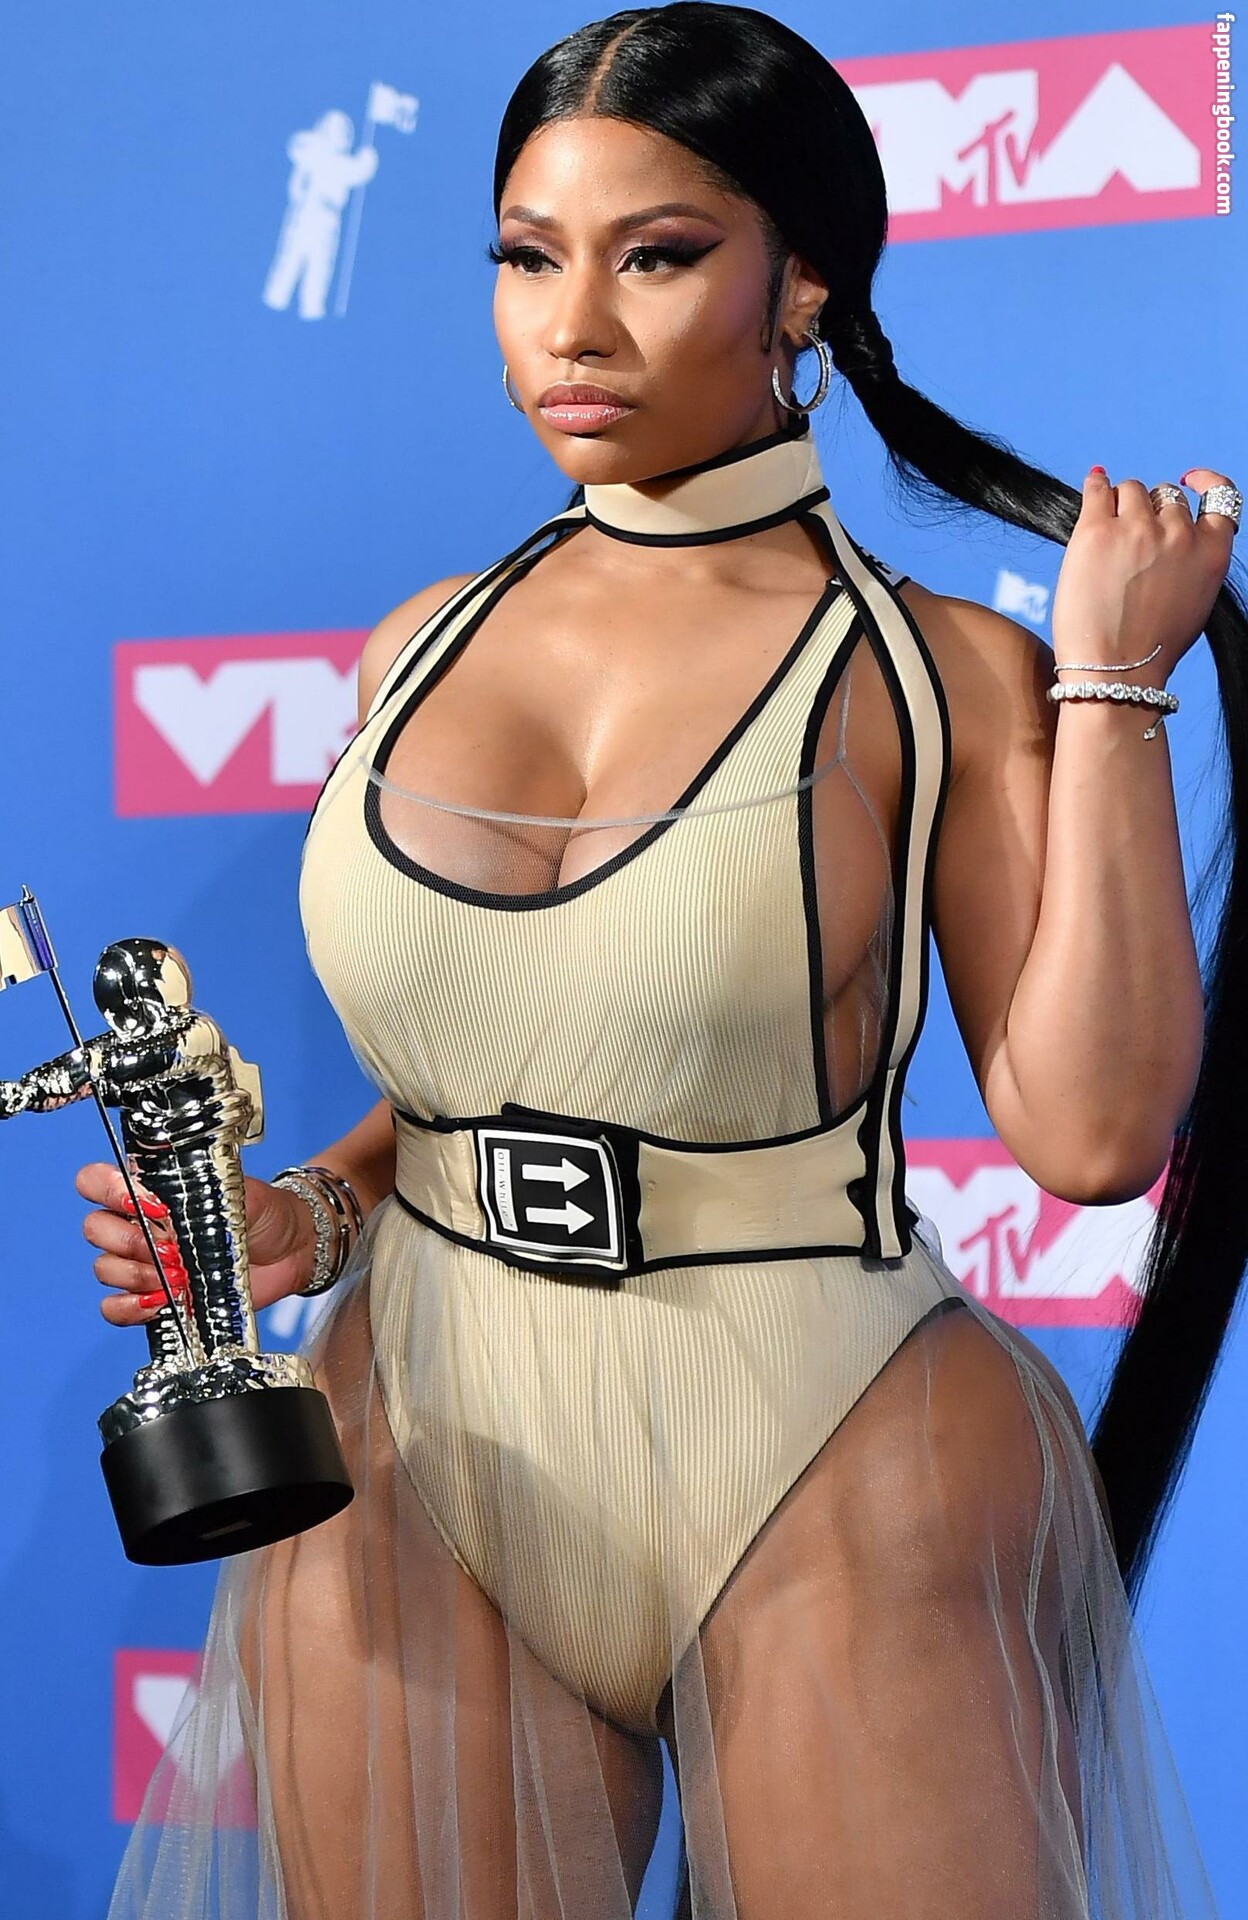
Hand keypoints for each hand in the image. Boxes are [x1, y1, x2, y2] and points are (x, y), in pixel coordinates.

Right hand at [76, 1164, 319, 1327]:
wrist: (292, 1249)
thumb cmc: (264, 1212)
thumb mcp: (238, 1190)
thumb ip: (202, 1191)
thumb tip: (168, 1203)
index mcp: (151, 1188)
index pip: (96, 1181)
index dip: (106, 1190)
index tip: (144, 1203)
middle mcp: (139, 1224)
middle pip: (95, 1228)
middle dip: (129, 1240)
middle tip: (171, 1248)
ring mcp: (146, 1263)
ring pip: (104, 1268)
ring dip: (136, 1275)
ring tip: (177, 1276)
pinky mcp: (156, 1299)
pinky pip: (115, 1308)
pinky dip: (129, 1309)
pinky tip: (160, 1303)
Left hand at [1051, 464, 1236, 680]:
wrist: (1116, 671)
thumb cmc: (1150, 647)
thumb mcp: (1194, 601)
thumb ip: (1190, 560)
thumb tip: (1169, 529)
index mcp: (1211, 553)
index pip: (1220, 498)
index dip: (1205, 482)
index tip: (1189, 479)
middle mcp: (1179, 534)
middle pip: (1165, 496)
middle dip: (1150, 511)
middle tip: (1130, 544)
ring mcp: (1138, 529)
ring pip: (1131, 491)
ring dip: (1120, 505)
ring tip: (1106, 536)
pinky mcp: (1097, 531)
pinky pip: (1097, 490)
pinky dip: (1095, 485)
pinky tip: (1093, 484)